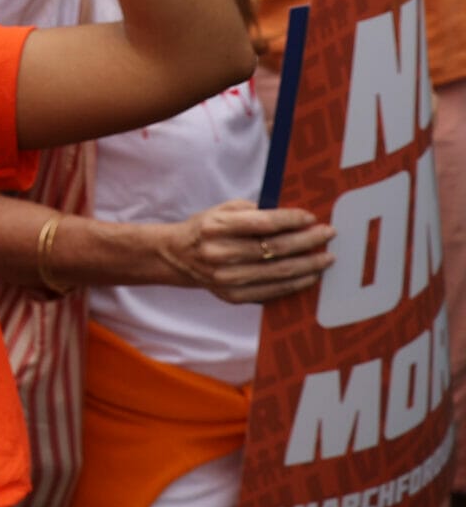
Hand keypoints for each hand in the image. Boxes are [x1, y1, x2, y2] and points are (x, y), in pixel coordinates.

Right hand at [159, 200, 333, 302]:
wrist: (177, 257)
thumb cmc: (205, 229)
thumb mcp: (220, 210)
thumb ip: (252, 211)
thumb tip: (291, 216)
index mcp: (215, 227)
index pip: (262, 223)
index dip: (290, 220)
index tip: (311, 218)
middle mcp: (220, 254)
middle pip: (275, 249)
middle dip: (307, 241)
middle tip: (328, 235)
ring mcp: (226, 278)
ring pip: (278, 272)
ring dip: (308, 265)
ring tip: (327, 257)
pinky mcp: (233, 296)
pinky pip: (273, 291)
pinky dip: (296, 283)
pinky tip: (310, 275)